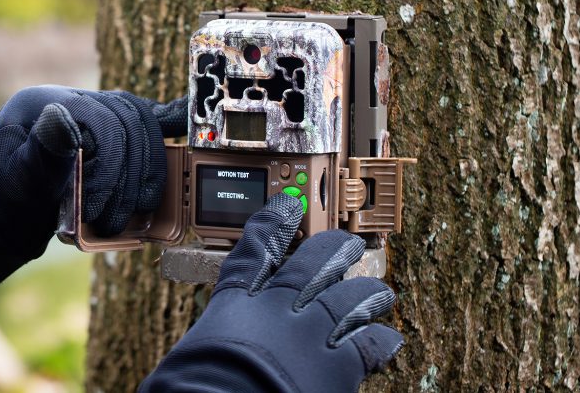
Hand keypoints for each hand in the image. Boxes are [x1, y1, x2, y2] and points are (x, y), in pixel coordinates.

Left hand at [0, 85, 186, 292]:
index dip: (109, 167)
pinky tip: (186, 120)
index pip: (98, 120)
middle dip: (128, 176)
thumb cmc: (9, 198)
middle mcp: (72, 98)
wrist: (7, 211)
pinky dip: (169, 118)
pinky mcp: (107, 127)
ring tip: (136, 211)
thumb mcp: (17, 179)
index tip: (99, 212)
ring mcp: (92, 109)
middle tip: (114, 221)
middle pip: (125, 121)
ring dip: (147, 169)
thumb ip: (41, 150)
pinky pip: (143, 116)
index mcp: (44, 101)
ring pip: (140, 123)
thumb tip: (63, 115)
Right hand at [140, 194, 402, 391]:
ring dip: (366, 291)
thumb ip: (209, 344)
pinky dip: (380, 339)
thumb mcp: (190, 355)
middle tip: (346, 243)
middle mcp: (275, 310)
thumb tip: (198, 361)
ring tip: (379, 288)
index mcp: (233, 306)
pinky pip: (368, 345)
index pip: (252, 253)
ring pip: (346, 298)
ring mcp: (309, 334)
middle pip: (309, 267)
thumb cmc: (194, 388)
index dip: (270, 224)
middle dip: (331, 250)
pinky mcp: (338, 367)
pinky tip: (389, 336)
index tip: (285, 206)